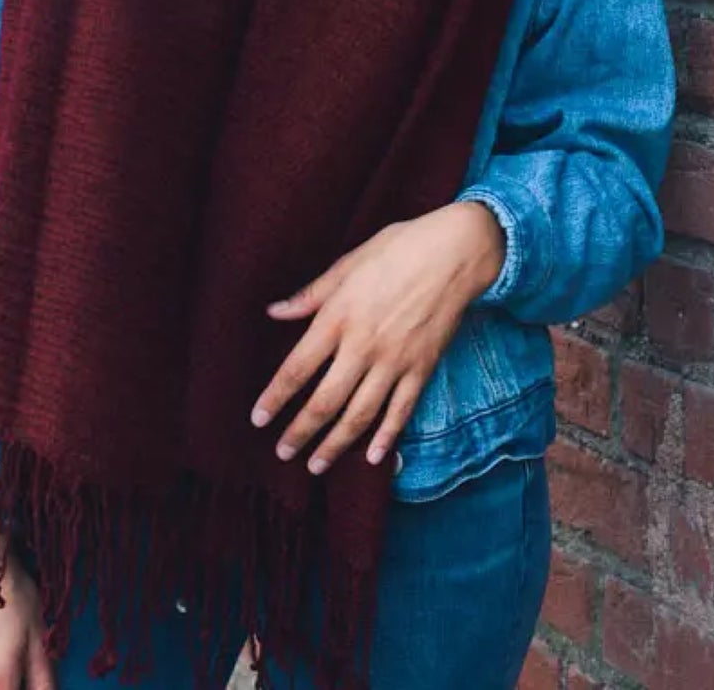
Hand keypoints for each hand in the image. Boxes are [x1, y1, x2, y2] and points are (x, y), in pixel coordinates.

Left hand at [250, 200, 505, 475]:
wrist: (455, 252)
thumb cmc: (398, 248)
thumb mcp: (348, 263)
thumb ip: (311, 294)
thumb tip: (274, 312)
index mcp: (339, 317)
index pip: (297, 368)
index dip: (275, 397)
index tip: (258, 419)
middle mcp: (363, 346)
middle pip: (325, 401)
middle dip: (301, 431)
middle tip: (282, 453)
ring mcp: (395, 361)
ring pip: (360, 414)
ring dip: (335, 444)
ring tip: (316, 465)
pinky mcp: (422, 368)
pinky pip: (401, 410)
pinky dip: (386, 437)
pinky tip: (371, 457)